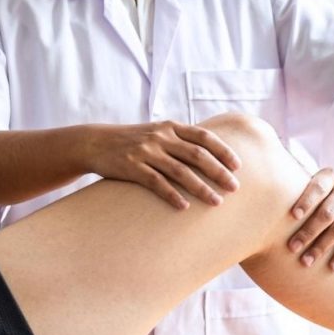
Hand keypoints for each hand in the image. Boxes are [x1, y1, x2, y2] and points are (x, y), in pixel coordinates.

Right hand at [80, 121, 241, 209]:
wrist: (95, 142)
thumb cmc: (133, 141)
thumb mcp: (157, 132)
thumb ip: (180, 139)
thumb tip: (211, 153)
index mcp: (170, 127)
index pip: (204, 137)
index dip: (223, 151)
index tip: (238, 166)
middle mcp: (161, 137)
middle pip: (197, 155)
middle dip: (219, 172)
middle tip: (235, 188)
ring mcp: (146, 152)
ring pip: (180, 171)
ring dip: (201, 188)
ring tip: (217, 202)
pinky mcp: (132, 167)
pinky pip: (156, 183)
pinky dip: (172, 195)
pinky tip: (185, 207)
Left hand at [287, 165, 333, 270]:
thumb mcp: (323, 180)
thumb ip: (305, 193)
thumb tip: (272, 217)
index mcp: (331, 176)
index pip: (318, 188)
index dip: (306, 201)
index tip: (293, 216)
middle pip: (326, 213)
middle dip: (308, 232)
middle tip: (292, 248)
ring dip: (321, 247)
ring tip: (306, 261)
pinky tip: (332, 267)